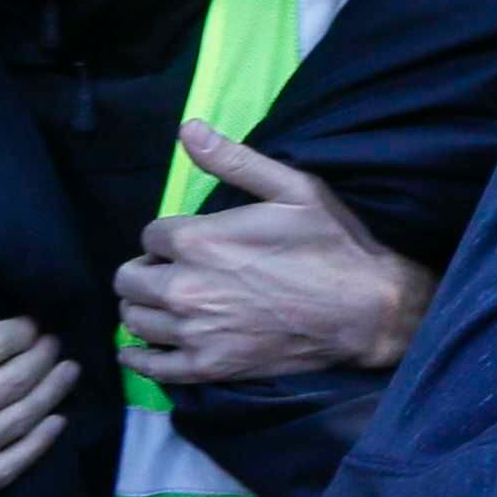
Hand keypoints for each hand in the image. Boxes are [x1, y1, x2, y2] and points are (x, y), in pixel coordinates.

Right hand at [0, 285, 76, 496]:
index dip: (19, 332)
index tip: (33, 323)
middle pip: (9, 381)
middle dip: (41, 357)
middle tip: (56, 343)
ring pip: (14, 423)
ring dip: (49, 394)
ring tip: (67, 372)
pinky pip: (3, 470)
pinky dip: (37, 444)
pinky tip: (55, 423)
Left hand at [118, 122, 434, 380]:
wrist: (367, 310)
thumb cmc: (332, 244)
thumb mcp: (293, 189)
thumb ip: (235, 160)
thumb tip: (187, 129)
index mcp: (198, 240)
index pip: (150, 234)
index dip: (168, 236)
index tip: (190, 241)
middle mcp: (185, 287)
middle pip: (129, 278)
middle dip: (146, 268)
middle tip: (173, 270)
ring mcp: (195, 332)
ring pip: (135, 318)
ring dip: (143, 306)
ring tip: (166, 302)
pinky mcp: (209, 366)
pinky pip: (152, 367)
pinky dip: (138, 357)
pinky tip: (139, 347)